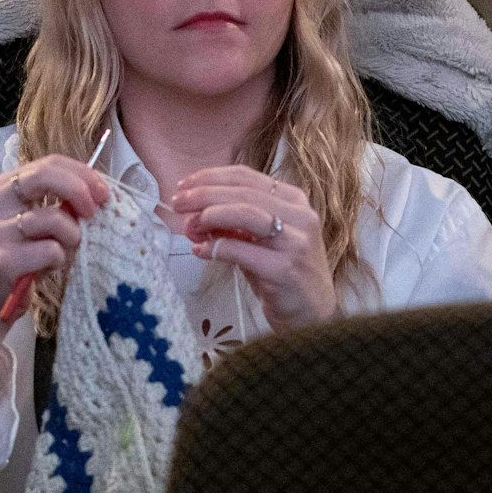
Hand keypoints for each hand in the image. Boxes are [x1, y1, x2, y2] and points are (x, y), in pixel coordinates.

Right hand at [0, 153, 108, 419]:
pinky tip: (46, 269)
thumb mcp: (35, 221)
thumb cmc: (20, 257)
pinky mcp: (3, 259)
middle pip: (46, 176)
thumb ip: (59, 201)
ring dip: (71, 238)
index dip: (82, 173)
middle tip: (96, 211)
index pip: (49, 162)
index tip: (104, 191)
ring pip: (55, 218)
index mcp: (6, 185)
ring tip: (61, 253)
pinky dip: (59, 261)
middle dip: (79, 190)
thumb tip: (99, 191)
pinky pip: (52, 251)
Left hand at [172, 166, 336, 330]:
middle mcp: (299, 216)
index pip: (247, 177)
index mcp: (294, 200)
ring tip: (189, 225)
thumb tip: (194, 214)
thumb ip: (234, 224)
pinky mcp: (284, 269)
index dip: (211, 177)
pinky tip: (200, 251)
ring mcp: (294, 242)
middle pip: (243, 192)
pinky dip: (216, 247)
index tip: (185, 185)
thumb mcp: (262, 241)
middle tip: (178, 203)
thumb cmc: (284, 275)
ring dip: (210, 215)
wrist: (313, 316)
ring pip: (245, 213)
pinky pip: (241, 251)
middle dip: (203, 194)